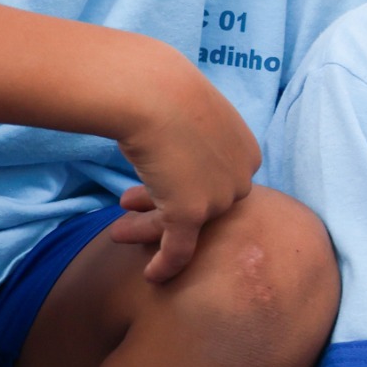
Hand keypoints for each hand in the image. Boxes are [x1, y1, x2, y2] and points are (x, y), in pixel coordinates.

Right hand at [108, 47, 262, 281]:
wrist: (151, 91)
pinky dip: (167, 265)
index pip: (217, 181)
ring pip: (186, 226)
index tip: (155, 185)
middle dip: (164, 206)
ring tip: (119, 231)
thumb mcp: (188, 113)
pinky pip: (180, 249)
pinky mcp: (193, 212)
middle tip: (128, 207)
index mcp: (247, 151)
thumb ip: (191, 134)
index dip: (183, 186)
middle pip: (204, 205)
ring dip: (148, 230)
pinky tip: (152, 277)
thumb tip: (172, 132)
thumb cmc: (162, 90)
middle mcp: (241, 177)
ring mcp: (219, 197)